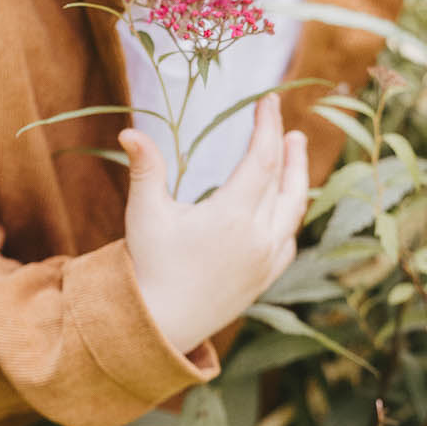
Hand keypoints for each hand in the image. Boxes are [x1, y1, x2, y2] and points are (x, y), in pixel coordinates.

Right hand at [121, 94, 309, 353]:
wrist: (161, 324)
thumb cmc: (149, 266)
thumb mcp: (145, 213)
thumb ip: (145, 169)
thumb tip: (129, 131)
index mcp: (233, 216)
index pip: (262, 159)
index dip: (267, 126)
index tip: (269, 101)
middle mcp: (258, 237)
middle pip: (285, 182)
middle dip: (287, 150)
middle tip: (288, 127)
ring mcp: (266, 261)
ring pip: (293, 211)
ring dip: (297, 180)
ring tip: (295, 154)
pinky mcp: (265, 279)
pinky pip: (287, 240)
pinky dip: (290, 217)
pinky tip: (285, 207)